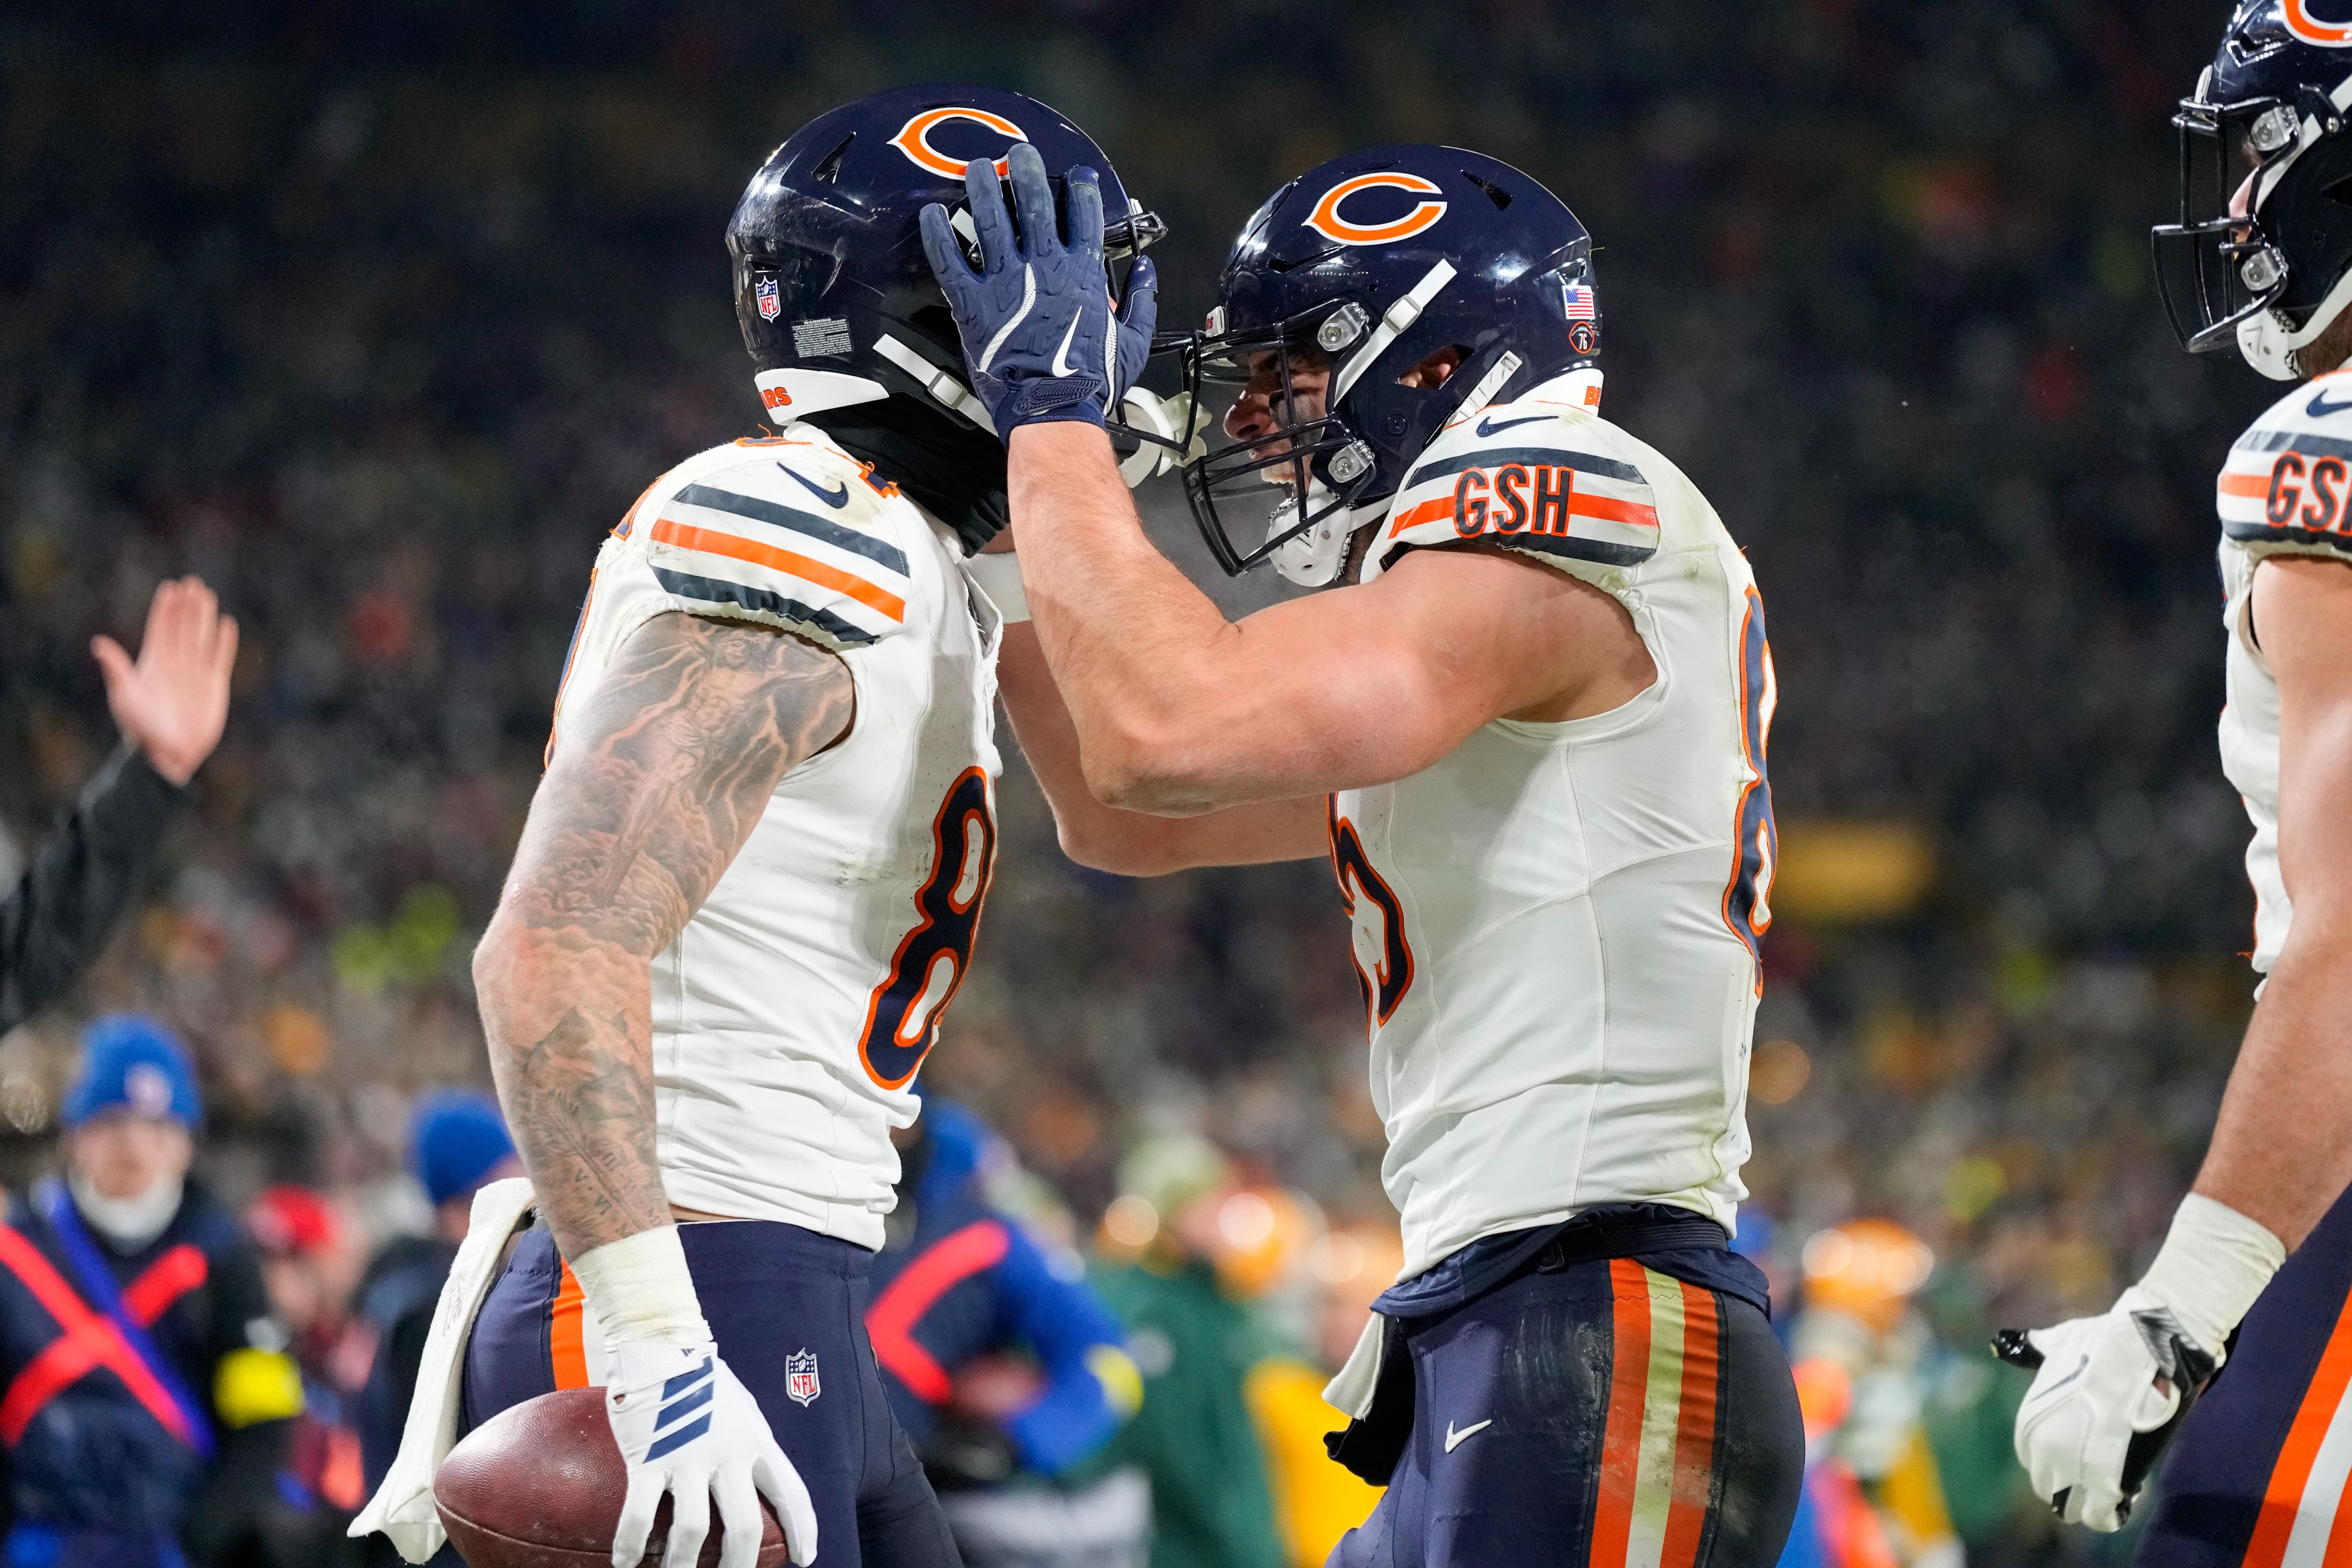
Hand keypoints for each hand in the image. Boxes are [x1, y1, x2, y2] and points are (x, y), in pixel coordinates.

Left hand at [94, 576, 236, 786]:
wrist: (170, 755)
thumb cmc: (143, 729)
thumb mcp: (126, 697)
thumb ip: (117, 669)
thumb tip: (99, 643)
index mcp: (153, 664)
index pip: (161, 629)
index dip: (165, 609)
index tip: (171, 588)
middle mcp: (175, 664)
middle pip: (182, 628)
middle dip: (187, 606)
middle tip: (193, 583)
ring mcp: (195, 674)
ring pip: (201, 638)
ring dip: (204, 617)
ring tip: (208, 595)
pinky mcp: (214, 686)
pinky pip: (220, 658)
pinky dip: (224, 642)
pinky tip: (226, 624)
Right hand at [605, 1340, 817, 1567]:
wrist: (662, 1341)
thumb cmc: (700, 1375)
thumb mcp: (740, 1408)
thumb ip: (746, 1442)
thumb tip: (750, 1477)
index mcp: (756, 1440)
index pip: (792, 1492)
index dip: (804, 1529)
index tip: (806, 1558)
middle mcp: (728, 1454)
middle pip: (744, 1527)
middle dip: (739, 1566)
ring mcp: (687, 1457)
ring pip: (691, 1531)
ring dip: (679, 1565)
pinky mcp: (648, 1458)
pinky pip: (639, 1514)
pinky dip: (631, 1544)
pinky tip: (624, 1562)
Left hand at [918, 143, 1154, 437]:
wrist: (1054, 411)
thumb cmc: (1091, 381)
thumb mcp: (1133, 342)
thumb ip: (1143, 302)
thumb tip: (1148, 272)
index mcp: (1082, 273)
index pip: (1084, 215)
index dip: (1081, 189)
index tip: (1077, 177)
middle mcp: (1044, 266)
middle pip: (1033, 202)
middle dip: (1026, 171)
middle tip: (1020, 154)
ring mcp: (1006, 281)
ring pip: (990, 219)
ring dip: (983, 187)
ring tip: (978, 167)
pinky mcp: (973, 302)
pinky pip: (950, 260)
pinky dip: (938, 234)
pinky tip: (931, 214)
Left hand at [2004, 1288, 2217, 1530]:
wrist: (2144, 1349)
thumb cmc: (2104, 1343)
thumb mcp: (2056, 1344)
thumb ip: (2033, 1350)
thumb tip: (2004, 1342)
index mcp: (2030, 1423)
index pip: (2031, 1458)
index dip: (2057, 1458)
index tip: (2080, 1451)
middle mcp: (2044, 1450)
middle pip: (2049, 1486)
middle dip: (2070, 1483)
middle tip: (2098, 1471)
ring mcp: (2074, 1468)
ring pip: (2072, 1508)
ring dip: (2089, 1502)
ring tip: (2112, 1485)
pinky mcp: (2109, 1483)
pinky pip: (2101, 1517)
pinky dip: (2110, 1513)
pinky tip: (2125, 1495)